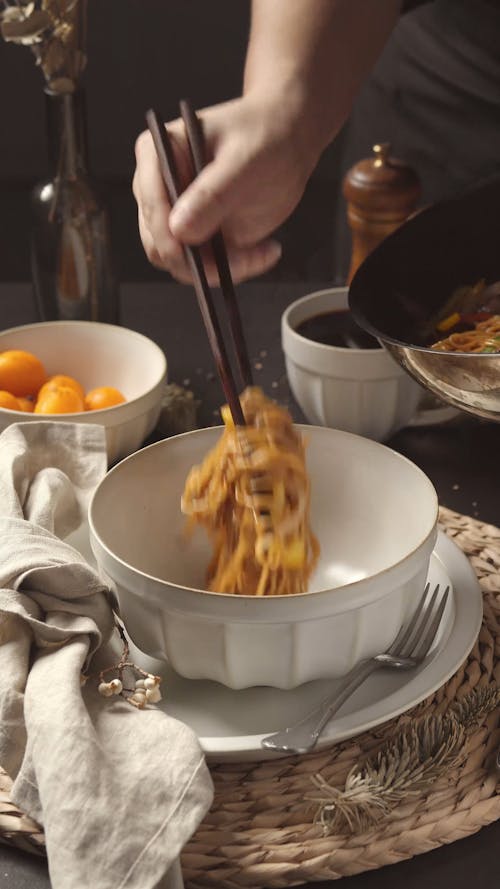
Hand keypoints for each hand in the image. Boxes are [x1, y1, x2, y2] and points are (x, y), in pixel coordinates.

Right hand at [132, 94, 317, 283]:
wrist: (287, 141)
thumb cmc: (264, 134)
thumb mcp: (244, 159)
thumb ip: (212, 194)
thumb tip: (179, 229)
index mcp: (156, 156)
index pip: (150, 204)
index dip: (166, 236)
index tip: (188, 255)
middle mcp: (159, 189)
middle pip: (158, 242)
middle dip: (196, 261)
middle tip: (240, 260)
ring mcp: (178, 215)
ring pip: (180, 262)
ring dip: (217, 269)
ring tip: (260, 253)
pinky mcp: (199, 235)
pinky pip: (204, 267)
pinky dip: (233, 269)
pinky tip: (264, 251)